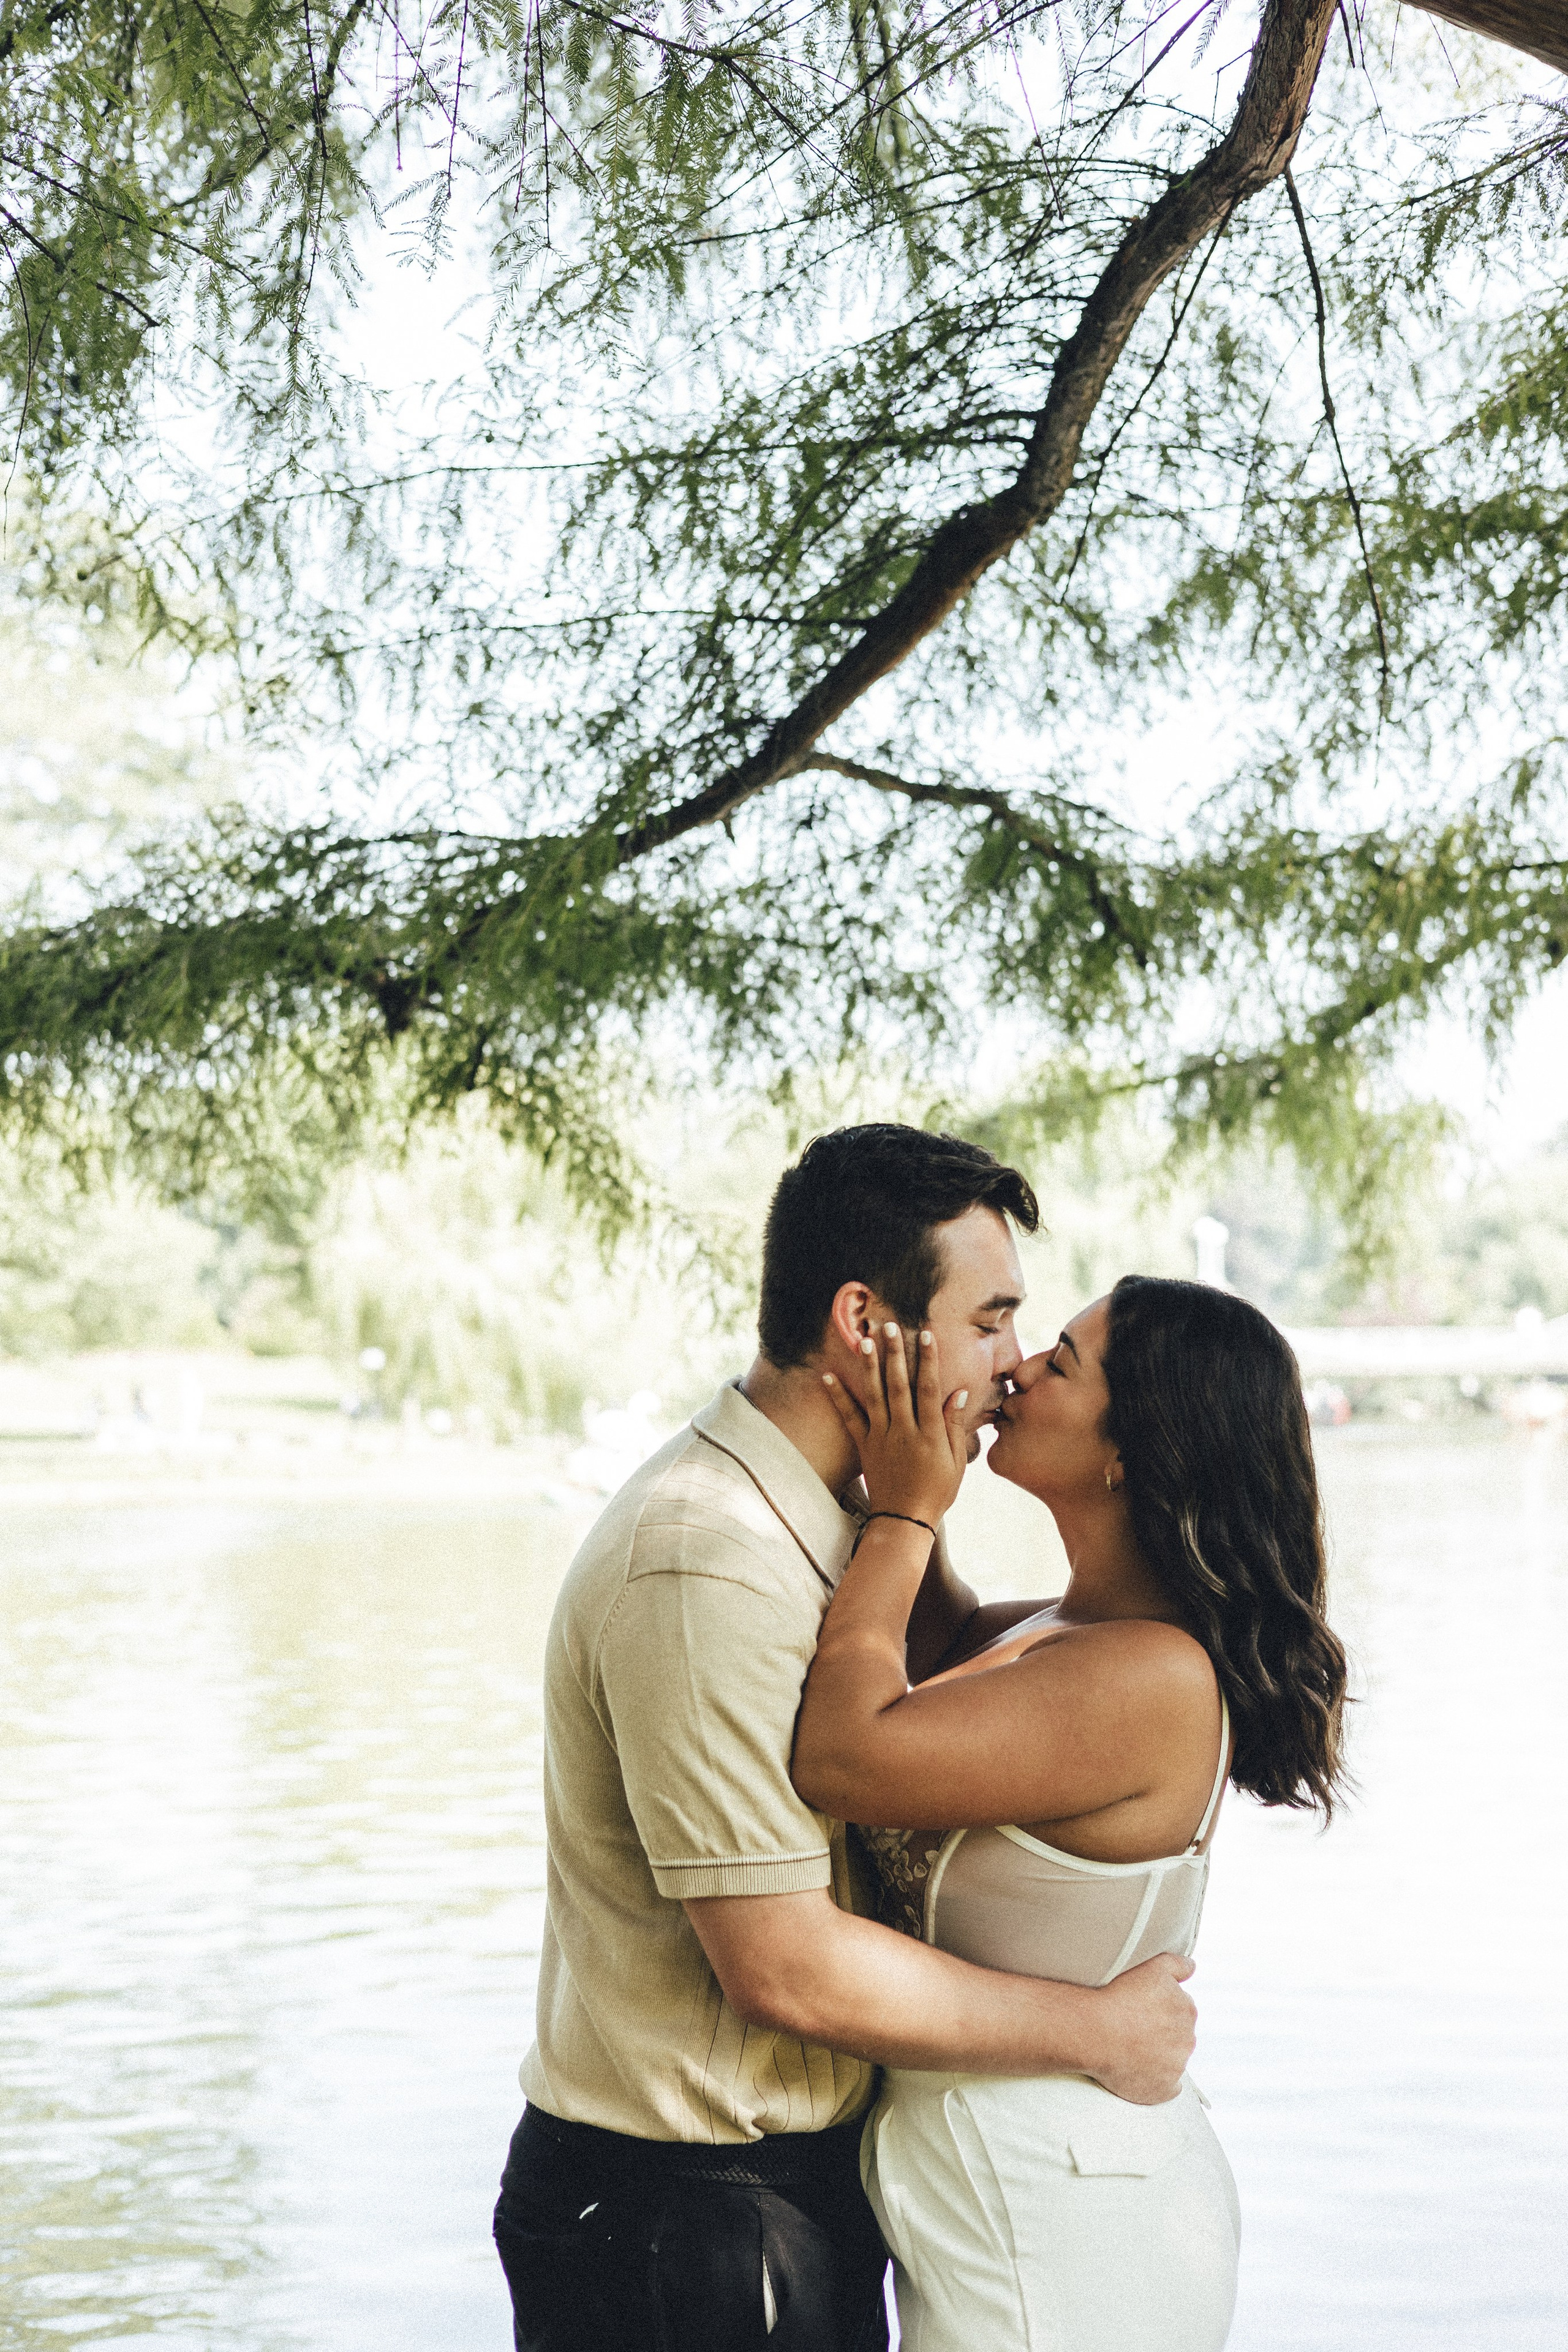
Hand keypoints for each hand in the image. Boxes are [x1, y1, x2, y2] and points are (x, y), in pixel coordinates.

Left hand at [823, 1322, 968, 1526]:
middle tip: (889, 1326)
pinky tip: (827, 1375)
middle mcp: (903, 1432)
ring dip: (868, 1366)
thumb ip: (954, 1427)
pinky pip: (849, 1417)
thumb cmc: (937, 1492)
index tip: (926, 1334)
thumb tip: (957, 1393)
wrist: (903, 1521)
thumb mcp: (956, 1463)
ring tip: (862, 1340)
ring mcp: (880, 1438)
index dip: (928, 1360)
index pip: (928, 1390)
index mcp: (929, 1435)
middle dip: (895, 1354)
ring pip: (874, 1396)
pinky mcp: (864, 1446)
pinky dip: (838, 1396)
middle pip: (898, 1386)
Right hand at [1081, 1953, 1197, 2105]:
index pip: (1181, 2010)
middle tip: (1134, 2028)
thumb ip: (1178, 1965)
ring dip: (1159, 2056)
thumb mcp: (1153, 1968)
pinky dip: (1158, 2082)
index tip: (1141, 2009)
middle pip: (1178, 2036)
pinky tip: (1141, 2073)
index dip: (1159, 2009)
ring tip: (1130, 2048)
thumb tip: (1193, 1967)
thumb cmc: (1120, 1996)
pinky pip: (1168, 2088)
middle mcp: (1188, 2040)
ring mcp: (1177, 2067)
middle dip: (1162, 2033)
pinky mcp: (1164, 2089)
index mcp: (1188, 2010)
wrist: (1095, 2030)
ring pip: (1172, 2061)